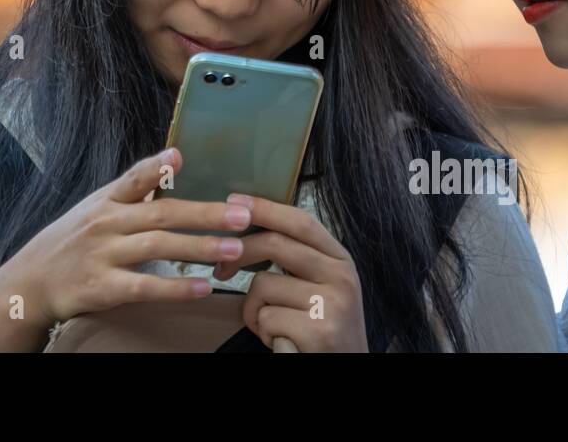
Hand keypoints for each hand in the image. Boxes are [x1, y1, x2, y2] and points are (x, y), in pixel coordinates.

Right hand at [6, 148, 255, 325]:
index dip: (155, 167)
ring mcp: (103, 255)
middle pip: (160, 215)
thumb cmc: (71, 242)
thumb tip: (170, 166)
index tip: (180, 155)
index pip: (132, 179)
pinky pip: (144, 287)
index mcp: (105, 200)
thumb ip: (131, 193)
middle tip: (242, 215)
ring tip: (234, 248)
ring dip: (199, 247)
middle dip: (204, 214)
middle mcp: (105, 223)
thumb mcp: (95, 209)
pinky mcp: (102, 288)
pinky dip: (176, 288)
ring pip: (157, 247)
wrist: (29, 283)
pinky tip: (203, 286)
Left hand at [213, 194, 368, 352]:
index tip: (234, 200)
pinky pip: (265, 317)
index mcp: (340, 259)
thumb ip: (297, 258)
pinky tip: (280, 340)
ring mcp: (332, 303)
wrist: (346, 368)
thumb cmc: (322, 327)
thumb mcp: (321, 285)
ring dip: (254, 309)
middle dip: (238, 253)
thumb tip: (249, 225)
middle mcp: (341, 276)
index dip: (265, 208)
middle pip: (275, 244)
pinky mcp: (318, 330)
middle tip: (222, 269)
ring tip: (272, 325)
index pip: (300, 221)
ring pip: (263, 285)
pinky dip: (262, 331)